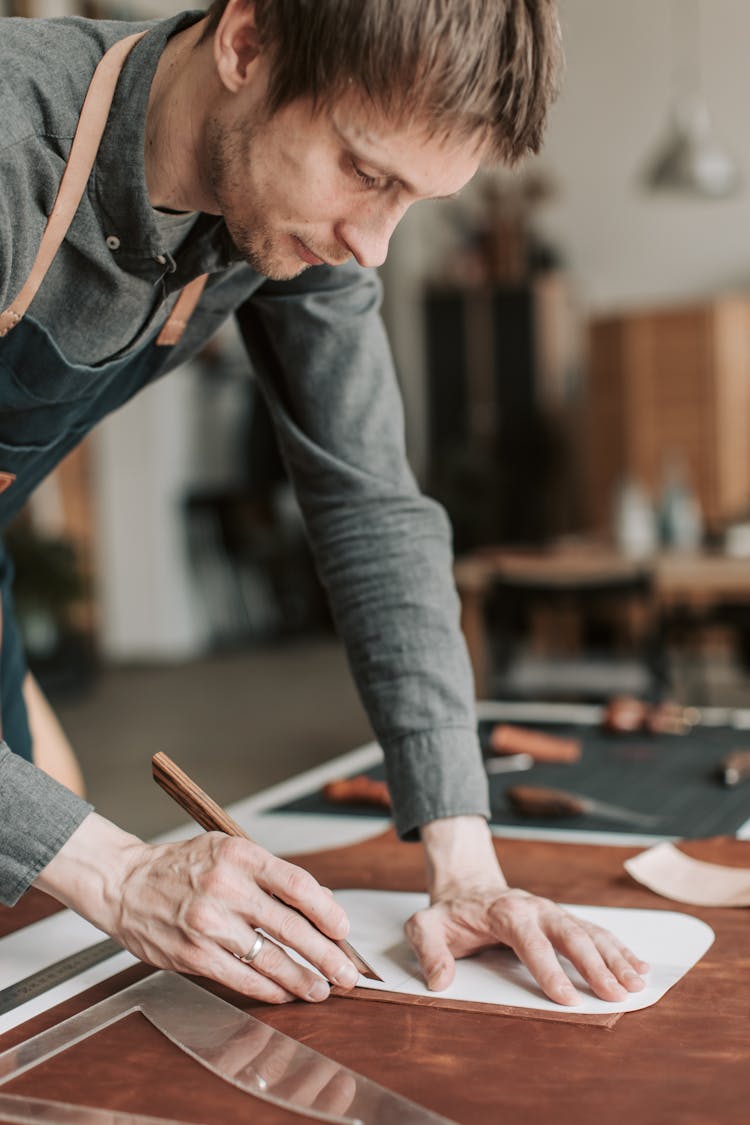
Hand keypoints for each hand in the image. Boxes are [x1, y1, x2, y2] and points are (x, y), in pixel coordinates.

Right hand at [35, 813, 358, 1003]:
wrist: (125, 884)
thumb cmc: (182, 867)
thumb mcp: (228, 851)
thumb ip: (272, 876)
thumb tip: (320, 903)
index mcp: (239, 855)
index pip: (296, 884)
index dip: (327, 912)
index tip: (343, 930)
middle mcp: (225, 887)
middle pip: (289, 927)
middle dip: (325, 955)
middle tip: (346, 973)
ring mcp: (208, 923)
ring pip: (269, 958)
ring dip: (301, 979)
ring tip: (321, 990)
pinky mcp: (192, 954)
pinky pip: (241, 978)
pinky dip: (268, 989)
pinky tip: (284, 994)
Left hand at [411, 816, 648, 1005]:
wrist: (467, 885)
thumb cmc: (449, 913)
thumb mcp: (424, 925)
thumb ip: (428, 950)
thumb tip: (439, 981)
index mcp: (504, 912)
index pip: (531, 943)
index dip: (550, 971)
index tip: (568, 999)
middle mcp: (535, 908)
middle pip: (570, 934)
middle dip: (596, 964)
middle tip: (616, 993)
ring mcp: (552, 912)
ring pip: (589, 932)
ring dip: (615, 957)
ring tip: (637, 982)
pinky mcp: (562, 919)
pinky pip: (595, 931)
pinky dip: (619, 948)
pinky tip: (639, 966)